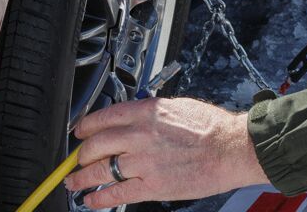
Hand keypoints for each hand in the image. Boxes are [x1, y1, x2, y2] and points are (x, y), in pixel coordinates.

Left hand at [64, 98, 268, 208]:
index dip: (85, 127)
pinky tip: (91, 199)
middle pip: (95, 144)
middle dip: (81, 155)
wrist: (231, 148)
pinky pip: (116, 193)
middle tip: (76, 160)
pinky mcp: (152, 185)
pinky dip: (99, 198)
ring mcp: (144, 161)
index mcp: (145, 112)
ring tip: (74, 182)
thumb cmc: (211, 127)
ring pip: (101, 170)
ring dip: (82, 178)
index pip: (102, 118)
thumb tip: (132, 119)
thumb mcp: (175, 106)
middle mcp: (139, 135)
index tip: (80, 132)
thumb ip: (149, 113)